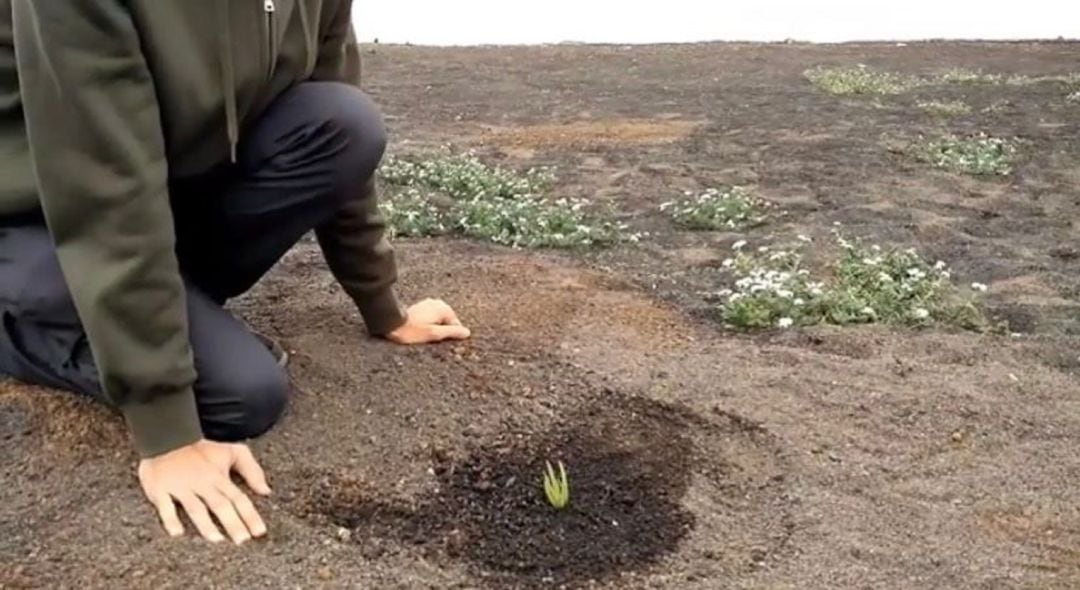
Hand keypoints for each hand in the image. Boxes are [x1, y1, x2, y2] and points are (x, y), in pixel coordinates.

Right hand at [137, 439, 270, 543]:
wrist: (167, 436)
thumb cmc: (202, 449)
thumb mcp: (232, 452)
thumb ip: (252, 470)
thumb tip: (266, 491)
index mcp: (219, 477)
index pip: (239, 499)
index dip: (250, 515)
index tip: (259, 532)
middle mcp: (202, 483)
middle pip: (220, 505)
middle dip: (232, 523)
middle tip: (242, 540)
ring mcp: (181, 487)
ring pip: (195, 508)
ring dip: (206, 524)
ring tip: (217, 539)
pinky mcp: (160, 489)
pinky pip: (165, 506)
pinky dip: (170, 519)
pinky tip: (177, 533)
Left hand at [385, 298, 470, 344]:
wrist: (391, 323)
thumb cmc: (412, 331)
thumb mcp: (434, 334)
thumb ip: (452, 332)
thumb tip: (467, 333)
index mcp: (444, 308)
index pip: (456, 324)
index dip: (451, 335)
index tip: (442, 343)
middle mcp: (438, 303)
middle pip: (448, 321)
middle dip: (443, 330)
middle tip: (432, 340)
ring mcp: (429, 303)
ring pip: (439, 319)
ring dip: (436, 327)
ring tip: (425, 335)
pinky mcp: (421, 306)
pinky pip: (432, 316)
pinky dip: (430, 323)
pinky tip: (421, 329)